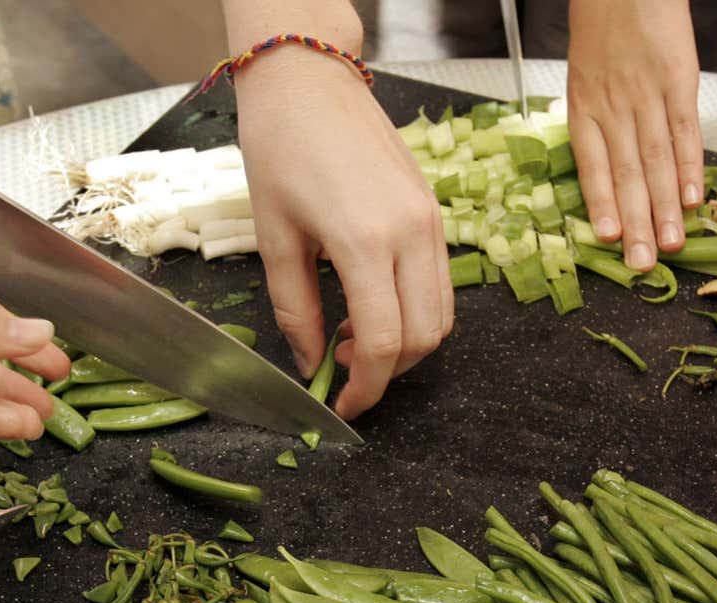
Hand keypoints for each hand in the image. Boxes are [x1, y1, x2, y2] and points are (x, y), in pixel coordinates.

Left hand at [233, 48, 451, 418]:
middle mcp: (412, 233)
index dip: (366, 388)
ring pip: (441, 315)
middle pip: (423, 338)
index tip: (343, 406)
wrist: (309, 82)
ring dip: (404, 344)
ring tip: (354, 335)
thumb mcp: (275, 237)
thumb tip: (311, 362)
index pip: (384, 342)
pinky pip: (441, 282)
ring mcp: (432, 221)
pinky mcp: (435, 212)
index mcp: (366, 241)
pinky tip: (371, 303)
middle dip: (386, 372)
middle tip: (342, 370)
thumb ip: (295, 309)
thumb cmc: (280, 147)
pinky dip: (414, 310)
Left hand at [566, 0, 702, 269]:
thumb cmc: (603, 28)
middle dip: (636, 223)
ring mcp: (646, 96)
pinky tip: (692, 198)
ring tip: (672, 243)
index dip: (602, 204)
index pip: (593, 167)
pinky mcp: (678, 81)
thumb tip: (610, 169)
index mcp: (583, 109)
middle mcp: (612, 108)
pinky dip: (689, 167)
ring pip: (655, 161)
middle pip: (626, 174)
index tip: (610, 239)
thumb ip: (597, 120)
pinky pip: (684, 132)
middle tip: (644, 262)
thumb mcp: (585, 76)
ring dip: (664, 207)